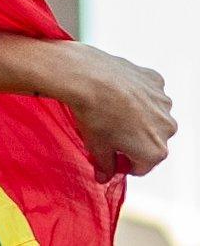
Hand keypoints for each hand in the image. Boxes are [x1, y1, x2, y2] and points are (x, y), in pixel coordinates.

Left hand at [62, 42, 175, 182]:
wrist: (87, 78)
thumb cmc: (92, 114)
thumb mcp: (95, 147)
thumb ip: (104, 166)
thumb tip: (104, 176)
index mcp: (155, 151)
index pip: (141, 167)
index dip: (122, 163)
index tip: (109, 156)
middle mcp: (167, 128)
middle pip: (150, 141)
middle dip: (132, 140)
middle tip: (107, 131)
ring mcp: (163, 103)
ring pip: (151, 116)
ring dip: (136, 117)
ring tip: (110, 110)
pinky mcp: (156, 81)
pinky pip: (148, 93)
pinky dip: (136, 95)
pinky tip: (116, 92)